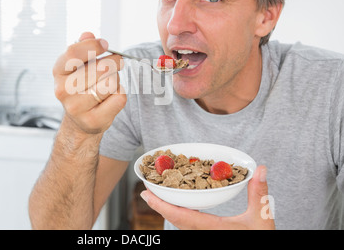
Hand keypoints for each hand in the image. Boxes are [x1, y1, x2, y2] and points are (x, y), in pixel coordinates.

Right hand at [53, 32, 126, 135]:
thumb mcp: (78, 65)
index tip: (105, 44)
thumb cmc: (81, 86)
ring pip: (111, 83)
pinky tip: (111, 96)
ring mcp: (76, 108)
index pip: (74, 53)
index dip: (93, 46)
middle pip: (100, 68)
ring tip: (109, 82)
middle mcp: (62, 90)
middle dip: (114, 62)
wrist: (80, 119)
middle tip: (117, 62)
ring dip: (116, 79)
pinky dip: (120, 94)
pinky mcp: (93, 120)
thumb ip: (83, 47)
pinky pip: (119, 98)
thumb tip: (88, 34)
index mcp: (58, 72)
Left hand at [140, 165, 274, 229]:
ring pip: (180, 223)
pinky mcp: (208, 234)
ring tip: (157, 196)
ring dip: (167, 210)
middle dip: (159, 205)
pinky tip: (178, 206)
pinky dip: (178, 214)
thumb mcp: (262, 218)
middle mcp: (203, 233)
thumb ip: (259, 194)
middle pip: (174, 219)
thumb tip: (261, 169)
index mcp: (211, 228)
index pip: (179, 216)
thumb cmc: (261, 239)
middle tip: (146, 191)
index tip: (146, 194)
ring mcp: (204, 235)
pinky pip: (188, 225)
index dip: (160, 205)